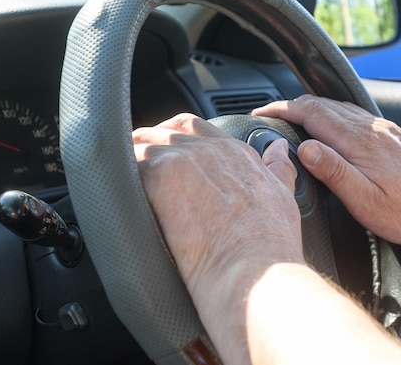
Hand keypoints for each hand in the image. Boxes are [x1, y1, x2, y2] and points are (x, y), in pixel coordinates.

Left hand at [132, 113, 303, 297]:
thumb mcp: (283, 198)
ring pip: (144, 143)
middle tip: (140, 166)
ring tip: (123, 184)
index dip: (178, 140)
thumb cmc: (270, 245)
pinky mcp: (161, 175)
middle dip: (151, 143)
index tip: (169, 156)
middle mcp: (210, 148)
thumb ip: (278, 168)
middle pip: (168, 131)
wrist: (254, 270)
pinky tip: (117, 195)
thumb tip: (280, 151)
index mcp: (236, 152)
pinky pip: (127, 163)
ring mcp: (183, 158)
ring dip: (131, 160)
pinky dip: (119, 176)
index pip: (198, 129)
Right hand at [253, 95, 400, 248]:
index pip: (313, 112)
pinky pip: (352, 114)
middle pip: (322, 104)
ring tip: (289, 120)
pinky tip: (325, 126)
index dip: (283, 109)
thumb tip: (305, 148)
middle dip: (291, 107)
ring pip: (337, 107)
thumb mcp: (364, 201)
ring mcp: (382, 129)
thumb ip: (334, 171)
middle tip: (269, 116)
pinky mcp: (389, 135)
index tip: (262, 112)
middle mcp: (372, 128)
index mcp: (361, 142)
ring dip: (310, 109)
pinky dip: (330, 115)